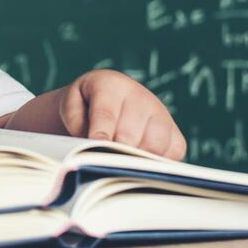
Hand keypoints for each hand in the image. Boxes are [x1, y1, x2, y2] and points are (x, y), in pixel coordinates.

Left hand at [58, 69, 186, 159]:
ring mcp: (161, 113)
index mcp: (111, 85)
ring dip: (136, 159)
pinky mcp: (174, 132)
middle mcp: (140, 96)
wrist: (103, 101)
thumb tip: (94, 145)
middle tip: (105, 162)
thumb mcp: (72, 107)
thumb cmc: (85, 107)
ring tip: (120, 163)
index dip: (100, 133)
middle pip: (131, 133)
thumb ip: (77, 122)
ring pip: (155, 145)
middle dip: (116, 151)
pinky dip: (159, 162)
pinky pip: (175, 152)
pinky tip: (141, 161)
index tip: (95, 147)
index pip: (106, 113)